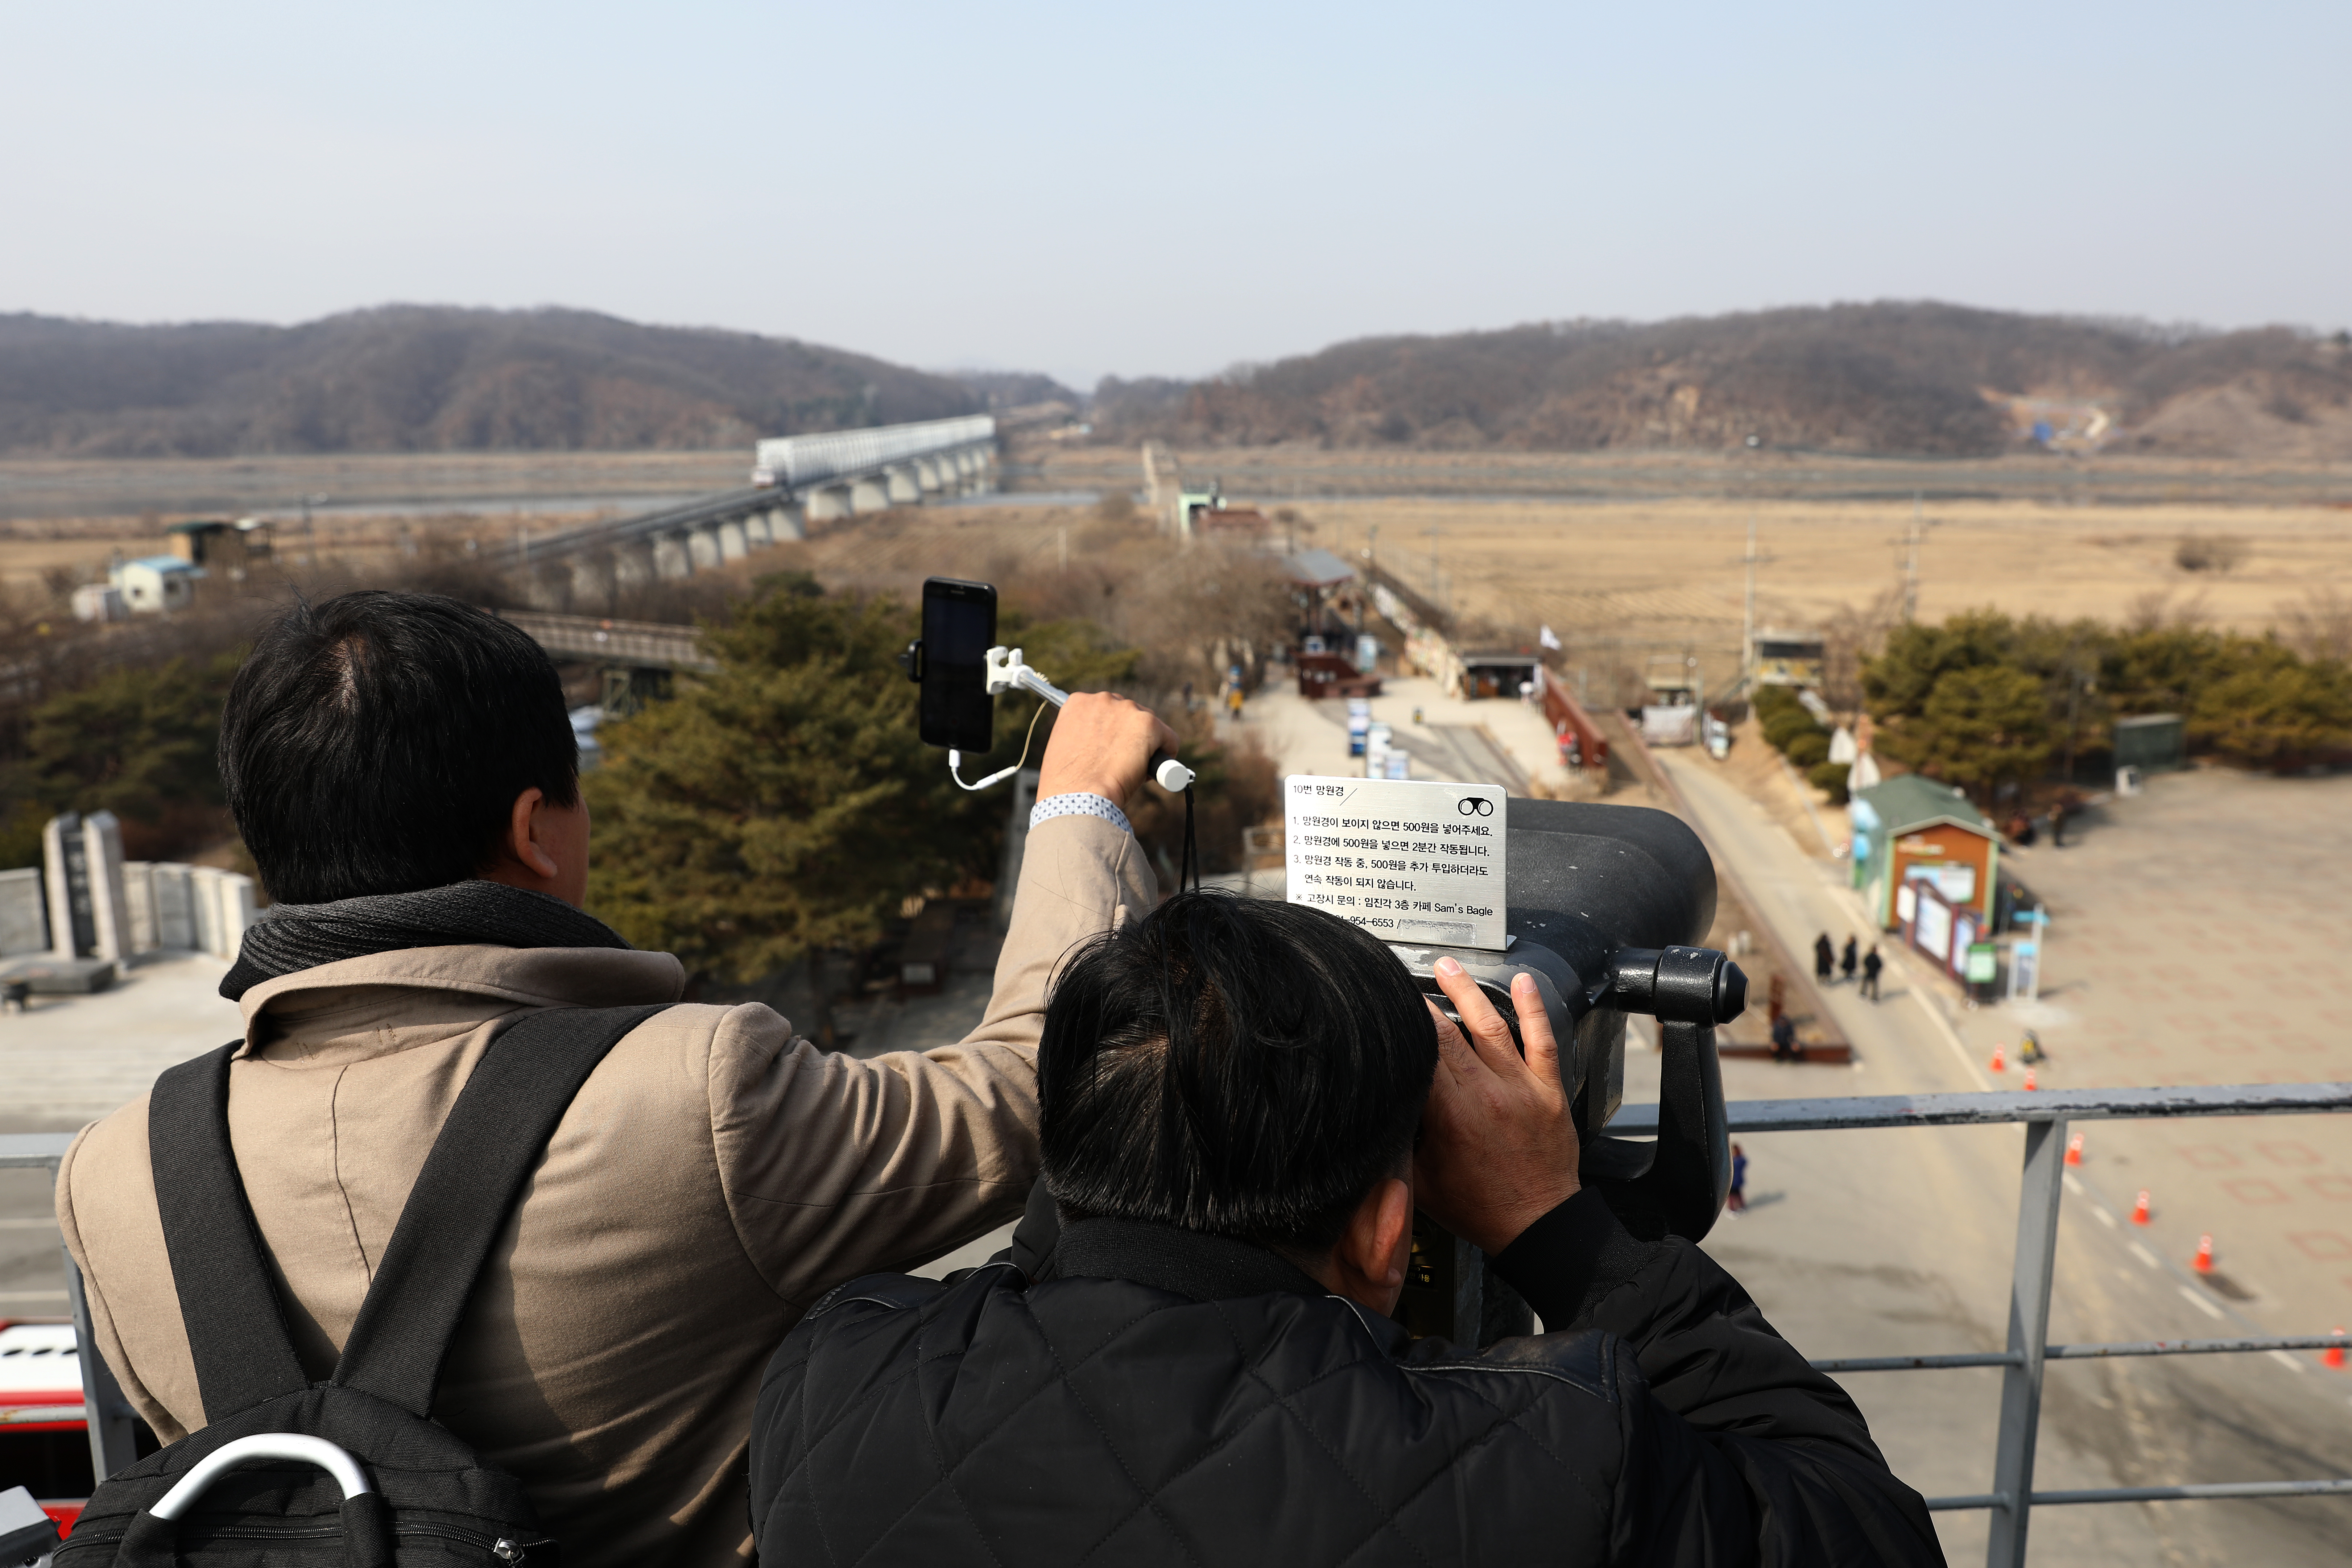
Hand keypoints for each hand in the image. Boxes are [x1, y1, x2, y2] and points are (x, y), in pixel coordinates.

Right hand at [1036, 691, 1179, 814]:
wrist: (1079, 794)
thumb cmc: (1070, 783)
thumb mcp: (1066, 747)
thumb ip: (1083, 735)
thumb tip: (1101, 744)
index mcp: (1079, 703)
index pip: (1105, 712)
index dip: (1110, 734)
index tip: (1109, 751)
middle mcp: (1103, 699)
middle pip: (1129, 715)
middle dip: (1129, 738)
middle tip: (1122, 763)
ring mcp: (1127, 709)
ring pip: (1149, 727)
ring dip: (1146, 746)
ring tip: (1132, 770)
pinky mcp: (1149, 724)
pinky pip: (1169, 739)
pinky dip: (1166, 756)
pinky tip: (1153, 770)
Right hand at [1413, 957, 1580, 1253]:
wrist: (1536, 1225)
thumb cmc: (1478, 1207)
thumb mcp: (1420, 1181)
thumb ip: (1400, 1141)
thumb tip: (1381, 1106)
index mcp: (1451, 1115)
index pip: (1421, 1054)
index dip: (1401, 1027)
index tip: (1385, 1008)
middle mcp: (1486, 1094)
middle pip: (1449, 1033)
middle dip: (1424, 1002)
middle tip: (1407, 979)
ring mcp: (1521, 1088)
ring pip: (1491, 1026)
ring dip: (1466, 991)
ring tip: (1448, 967)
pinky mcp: (1548, 1090)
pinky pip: (1542, 1040)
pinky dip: (1532, 1008)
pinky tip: (1523, 982)